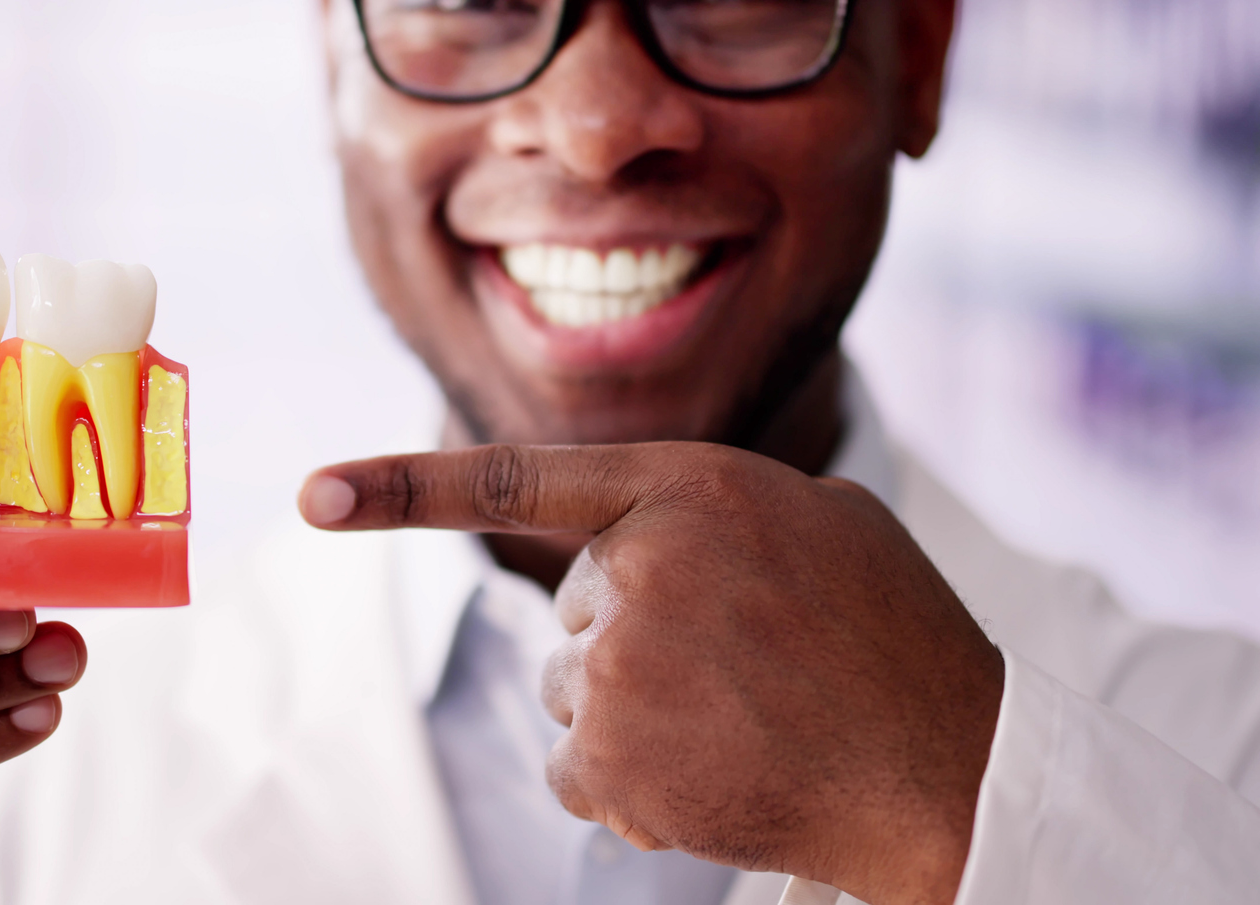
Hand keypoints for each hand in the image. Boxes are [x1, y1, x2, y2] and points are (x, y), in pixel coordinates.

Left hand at [299, 443, 998, 904]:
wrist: (948, 762)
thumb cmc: (891, 634)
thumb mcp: (814, 517)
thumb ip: (707, 508)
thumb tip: (636, 541)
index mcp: (687, 489)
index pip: (516, 479)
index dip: (401, 486)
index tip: (310, 496)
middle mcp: (637, 568)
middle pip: (573, 612)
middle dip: (635, 638)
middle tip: (744, 662)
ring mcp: (619, 668)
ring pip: (573, 691)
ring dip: (636, 711)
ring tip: (743, 714)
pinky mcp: (611, 760)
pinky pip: (578, 768)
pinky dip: (635, 780)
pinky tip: (720, 767)